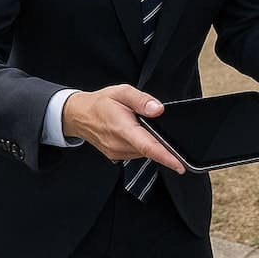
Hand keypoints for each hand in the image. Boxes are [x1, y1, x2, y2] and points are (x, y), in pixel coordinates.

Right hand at [60, 84, 184, 173]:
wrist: (78, 115)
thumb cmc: (100, 103)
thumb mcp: (121, 92)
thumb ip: (141, 100)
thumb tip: (158, 110)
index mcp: (122, 128)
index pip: (148, 146)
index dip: (166, 157)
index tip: (180, 165)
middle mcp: (119, 145)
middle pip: (149, 149)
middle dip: (159, 140)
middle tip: (151, 124)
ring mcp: (117, 153)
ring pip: (144, 151)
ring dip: (149, 141)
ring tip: (137, 124)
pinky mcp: (116, 155)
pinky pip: (137, 152)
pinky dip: (141, 144)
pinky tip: (135, 132)